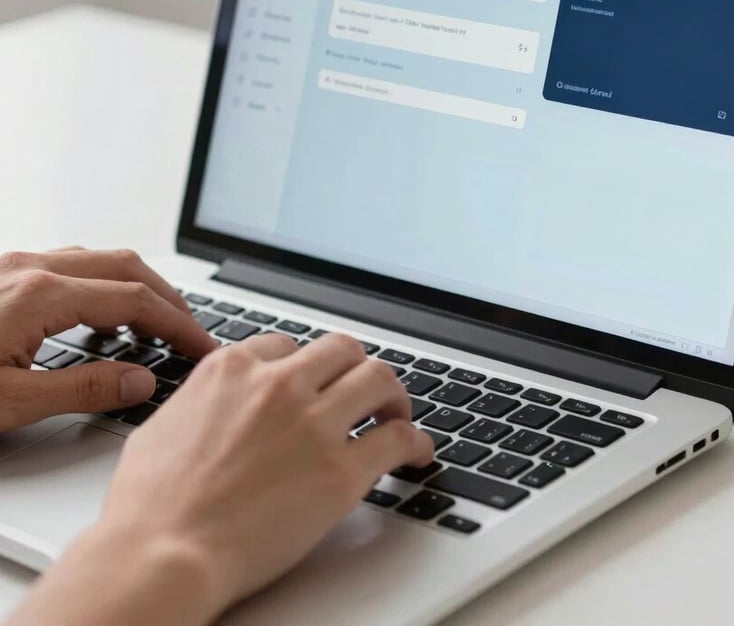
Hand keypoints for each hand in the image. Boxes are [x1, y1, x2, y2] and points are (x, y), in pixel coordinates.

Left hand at [0, 247, 215, 430]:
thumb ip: (81, 390)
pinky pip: (68, 265)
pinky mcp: (1, 274)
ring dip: (134, 286)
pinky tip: (100, 314)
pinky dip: (100, 285)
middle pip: (125, 266)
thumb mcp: (9, 401)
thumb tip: (139, 383)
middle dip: (166, 298)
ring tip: (154, 324)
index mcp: (39, 295)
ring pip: (97, 260)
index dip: (177, 324)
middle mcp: (29, 268)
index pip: (134, 300)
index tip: (201, 345)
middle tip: (189, 332)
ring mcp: (13, 265)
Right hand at [75, 333, 431, 623]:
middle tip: (363, 390)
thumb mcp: (162, 426)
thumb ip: (198, 402)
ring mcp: (313, 424)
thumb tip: (209, 404)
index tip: (313, 384)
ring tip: (397, 413)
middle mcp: (278, 385)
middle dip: (354, 367)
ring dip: (392, 395)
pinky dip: (415, 442)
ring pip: (378, 379)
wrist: (162, 553)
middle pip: (341, 350)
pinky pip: (397, 439)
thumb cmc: (150, 504)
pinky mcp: (340, 470)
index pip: (288, 346)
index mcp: (234, 370)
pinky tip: (416, 452)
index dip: (305, 367)